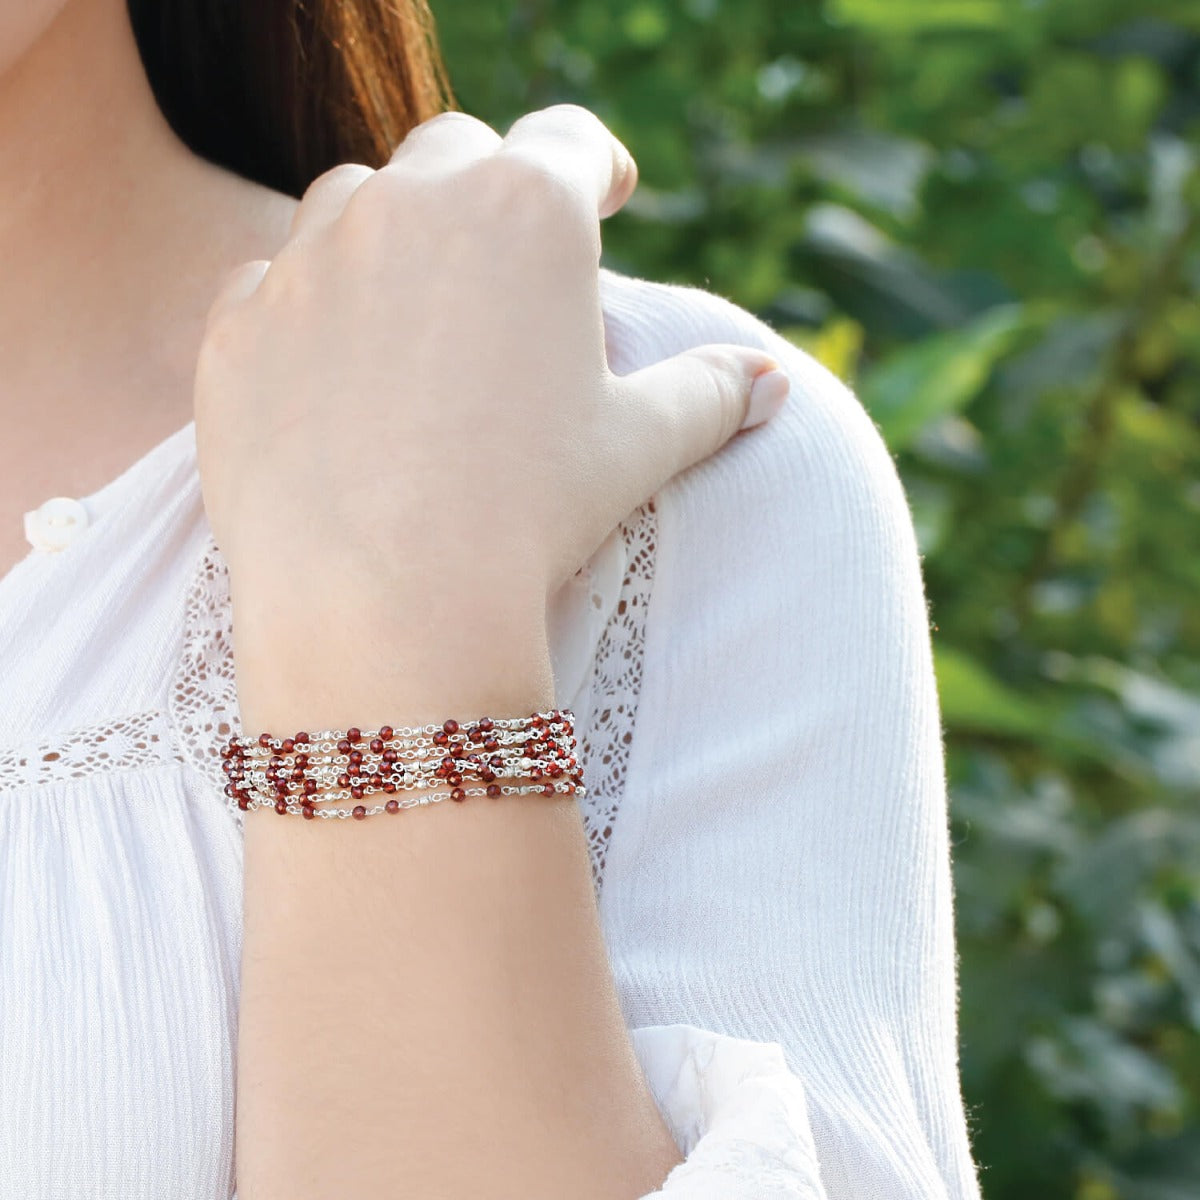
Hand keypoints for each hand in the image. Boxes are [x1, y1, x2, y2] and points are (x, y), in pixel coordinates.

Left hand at [193, 104, 787, 718]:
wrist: (385, 604)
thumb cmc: (532, 514)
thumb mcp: (639, 447)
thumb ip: (710, 394)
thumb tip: (771, 382)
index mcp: (528, 213)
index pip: (570, 143)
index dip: (595, 164)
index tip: (606, 194)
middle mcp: (410, 206)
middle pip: (455, 154)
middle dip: (487, 191)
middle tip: (506, 263)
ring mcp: (310, 260)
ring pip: (352, 201)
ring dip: (389, 235)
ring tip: (415, 314)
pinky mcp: (238, 328)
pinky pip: (272, 285)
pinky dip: (306, 310)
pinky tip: (332, 374)